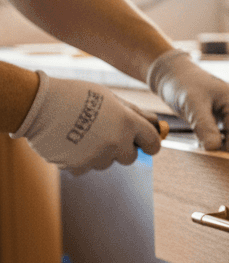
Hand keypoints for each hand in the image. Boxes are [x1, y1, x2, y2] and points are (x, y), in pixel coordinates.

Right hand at [11, 71, 160, 174]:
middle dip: (123, 148)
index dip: (149, 143)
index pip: (153, 144)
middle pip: (131, 157)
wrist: (37, 104)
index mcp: (127, 123)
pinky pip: (87, 167)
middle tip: (106, 133)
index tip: (144, 142)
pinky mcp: (79, 166)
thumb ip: (135, 113)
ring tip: (83, 133)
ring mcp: (97, 156)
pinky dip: (82, 158)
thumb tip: (157, 124)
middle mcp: (116, 142)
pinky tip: (70, 142)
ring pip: (107, 162)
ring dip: (100, 152)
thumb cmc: (75, 96)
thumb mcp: (109, 97)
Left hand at [147, 49, 228, 151]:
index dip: (228, 148)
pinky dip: (219, 142)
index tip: (212, 161)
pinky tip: (203, 143)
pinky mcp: (228, 117)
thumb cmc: (181, 84)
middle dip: (227, 149)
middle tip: (206, 159)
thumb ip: (204, 126)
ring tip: (203, 149)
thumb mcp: (192, 105)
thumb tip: (214, 149)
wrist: (172, 74)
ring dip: (223, 147)